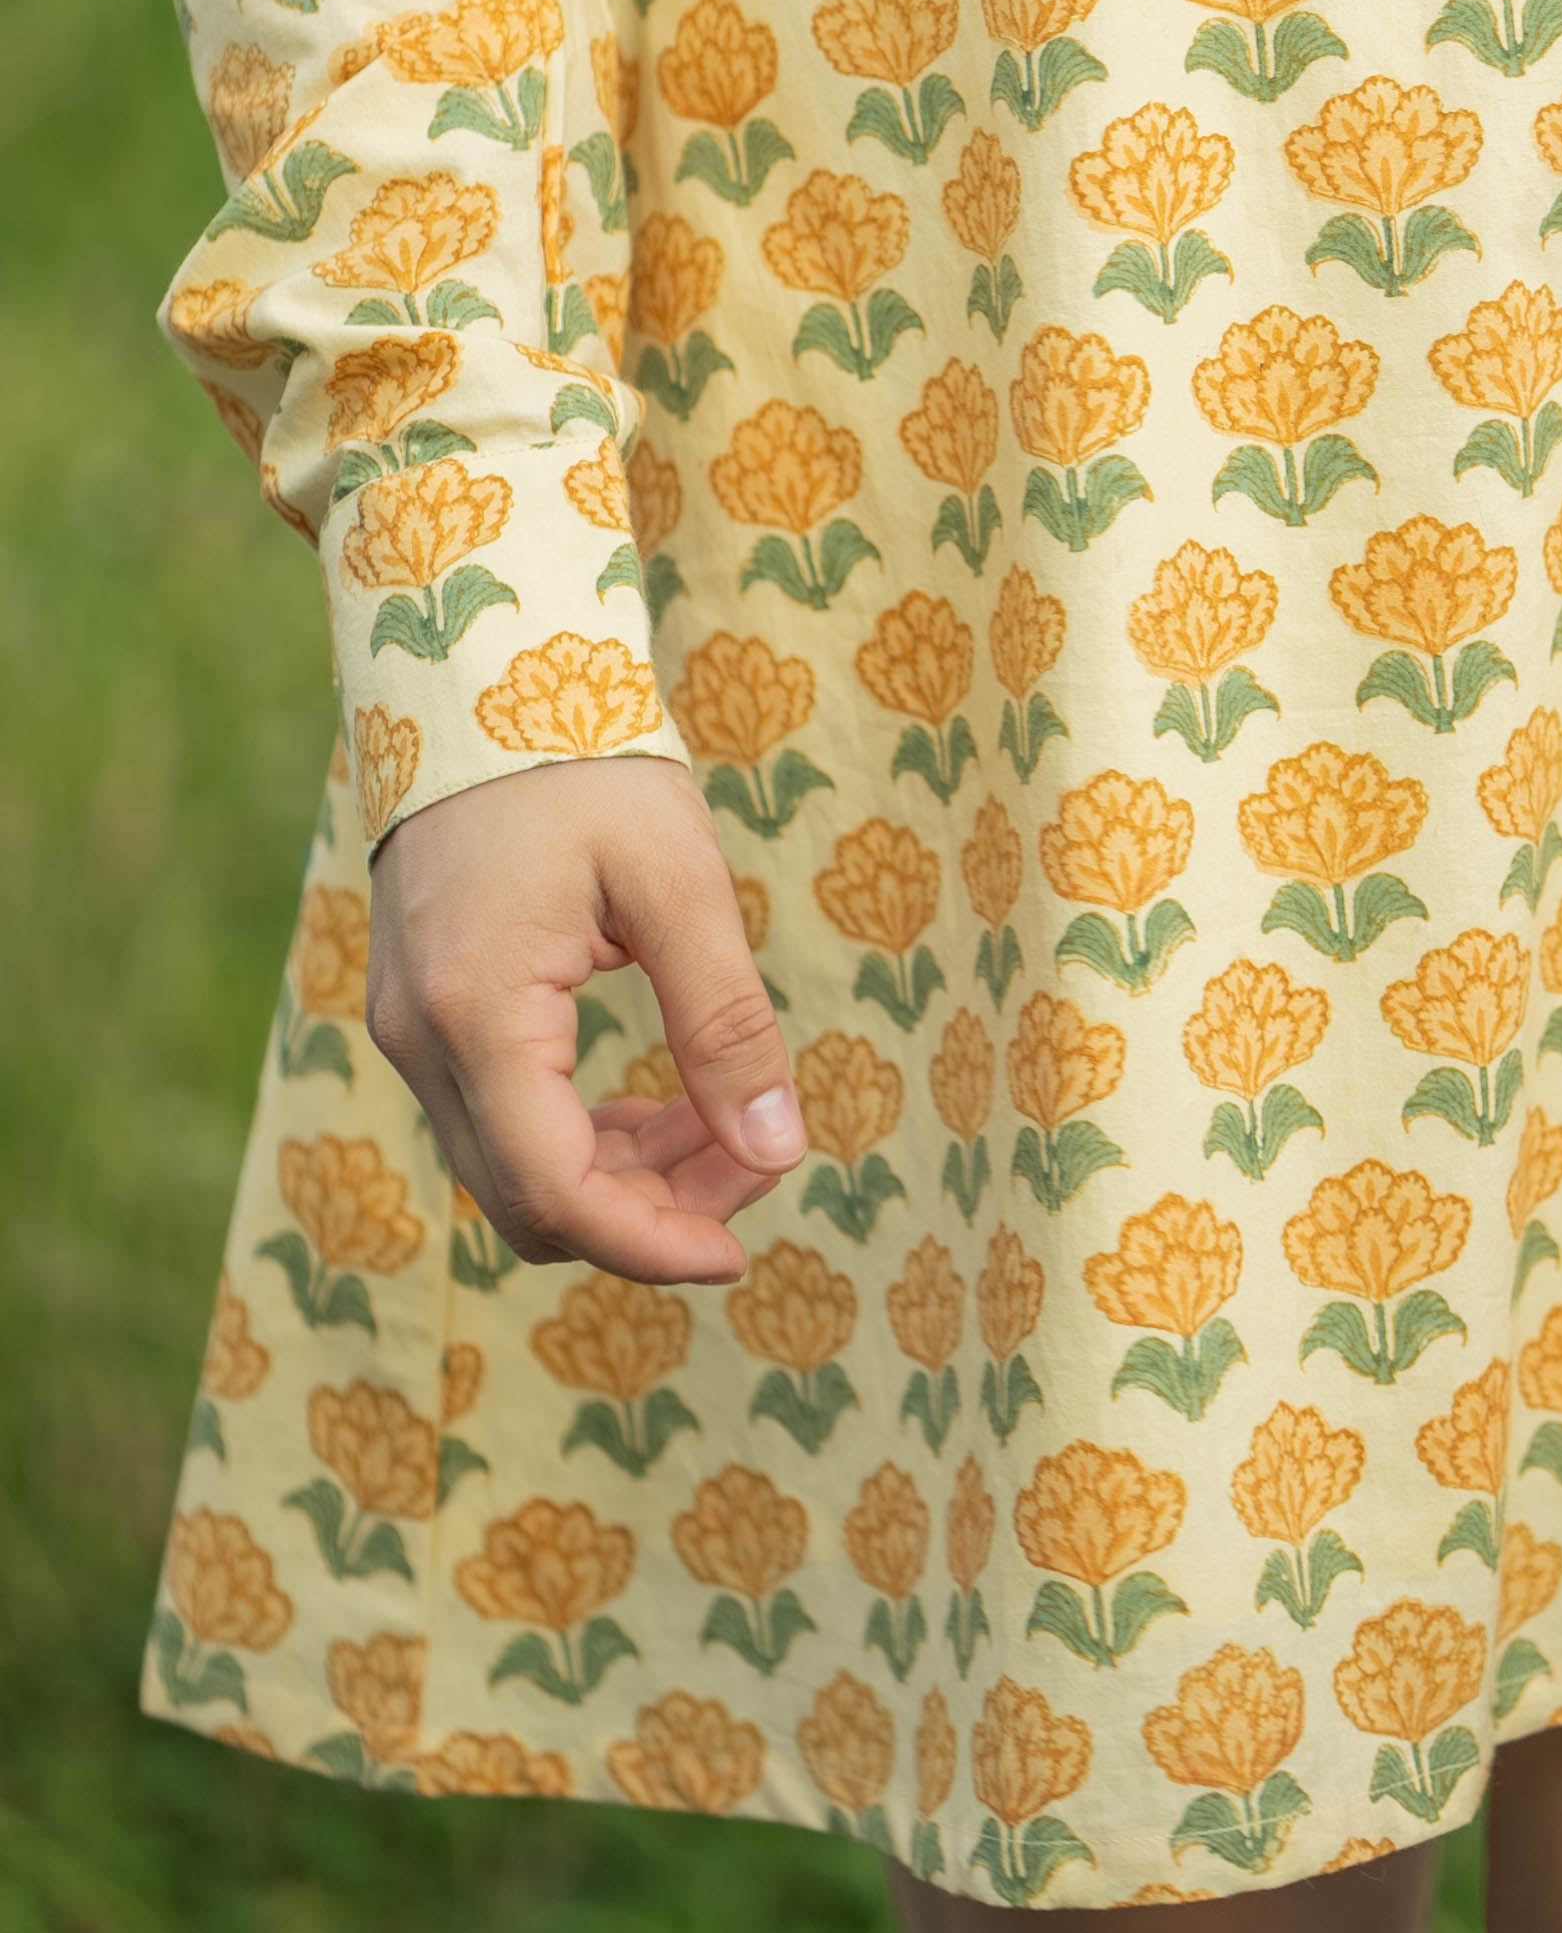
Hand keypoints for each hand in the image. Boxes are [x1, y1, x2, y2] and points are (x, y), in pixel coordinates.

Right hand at [367, 756, 805, 1282]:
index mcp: (478, 1013)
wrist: (480, 681)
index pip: (554, 1191)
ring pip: (513, 1169)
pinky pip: (500, 1120)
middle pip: (529, 1200)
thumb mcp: (677, 880)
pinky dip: (583, 1135)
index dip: (651, 1243)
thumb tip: (778, 1150)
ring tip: (726, 1126)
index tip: (741, 1251)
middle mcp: (422, 1040)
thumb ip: (726, 1021)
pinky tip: (663, 1104)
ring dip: (622, 1177)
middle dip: (650, 1211)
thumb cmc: (582, 763)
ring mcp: (412, 1029)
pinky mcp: (425, 1013)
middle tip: (756, 1164)